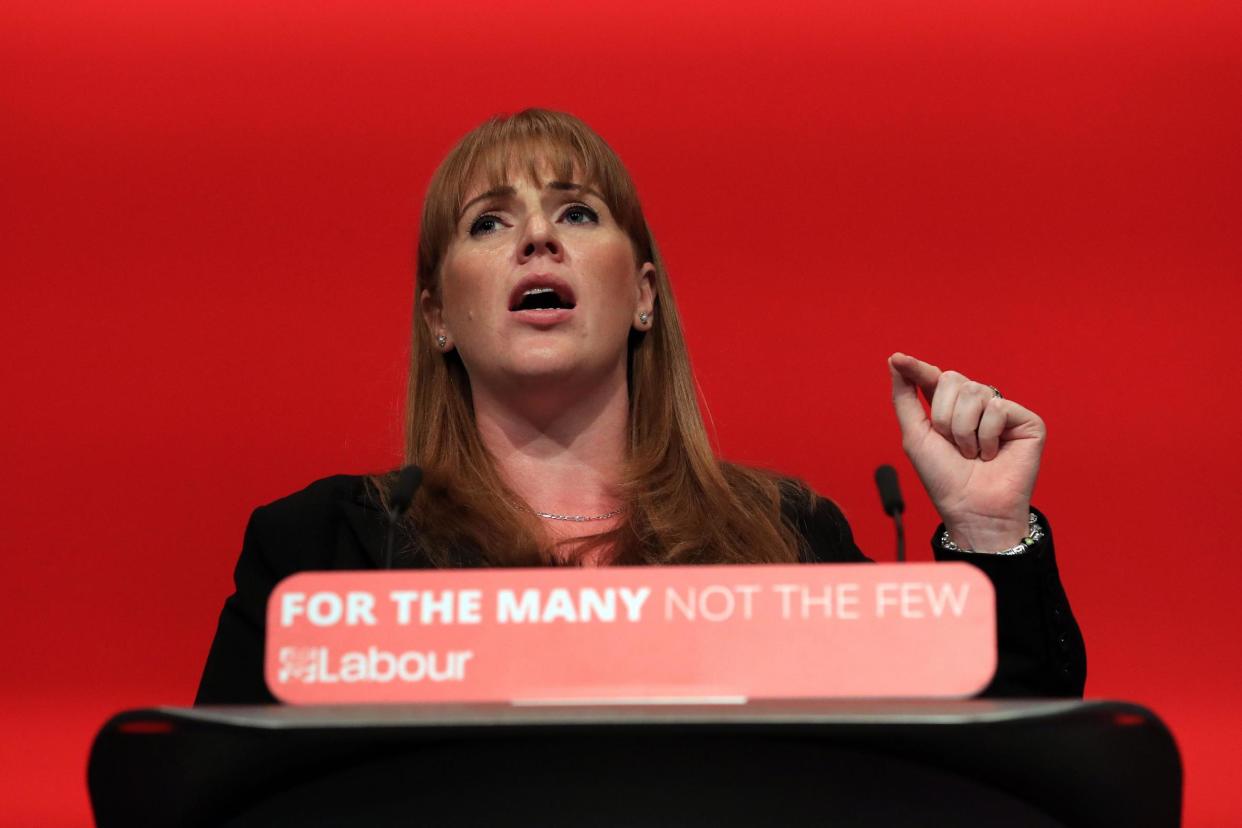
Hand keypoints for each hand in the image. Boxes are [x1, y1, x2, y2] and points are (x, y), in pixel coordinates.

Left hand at [888, 352, 1045, 551]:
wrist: (972, 509)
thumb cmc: (944, 478)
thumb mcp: (916, 435)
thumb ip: (905, 398)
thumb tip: (896, 360)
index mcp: (952, 408)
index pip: (934, 377)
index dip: (917, 368)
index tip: (899, 358)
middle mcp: (978, 405)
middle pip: (952, 380)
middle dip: (943, 416)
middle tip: (953, 445)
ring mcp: (1003, 411)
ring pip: (974, 392)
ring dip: (964, 431)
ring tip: (973, 454)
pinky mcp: (1027, 421)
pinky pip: (998, 408)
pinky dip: (987, 436)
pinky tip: (993, 454)